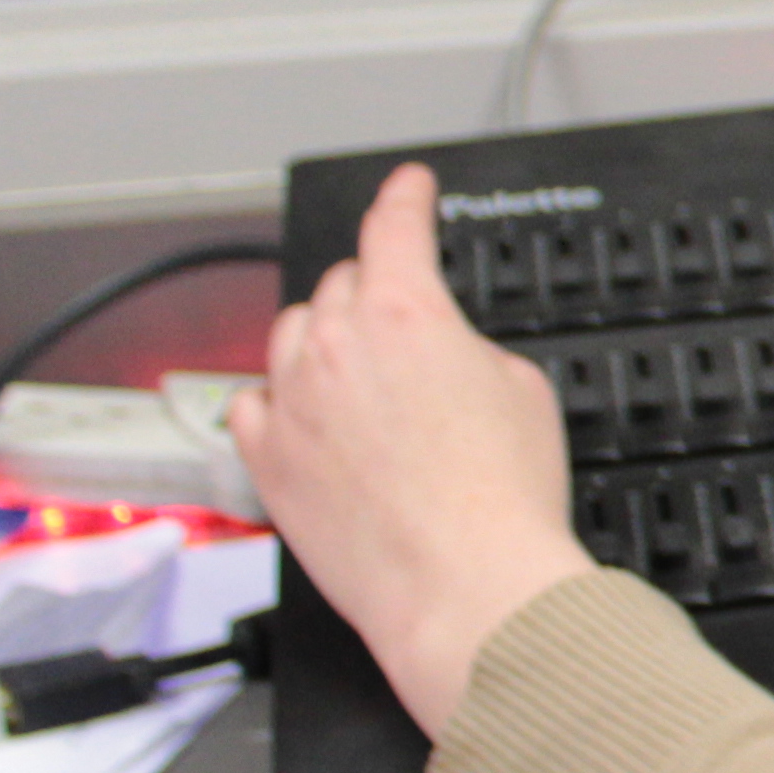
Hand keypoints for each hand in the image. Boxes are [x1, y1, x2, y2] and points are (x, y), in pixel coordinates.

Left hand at [229, 163, 591, 737]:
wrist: (467, 586)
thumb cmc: (502, 501)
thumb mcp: (522, 389)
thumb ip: (467, 347)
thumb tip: (440, 356)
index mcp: (408, 314)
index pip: (395, 226)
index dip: (404, 196)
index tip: (406, 186)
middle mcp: (337, 348)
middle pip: (341, 283)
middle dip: (373, 288)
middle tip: (404, 320)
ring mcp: (292, 403)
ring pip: (291, 335)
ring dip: (323, 339)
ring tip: (359, 376)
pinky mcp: (266, 460)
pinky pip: (250, 402)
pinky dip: (276, 398)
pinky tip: (304, 415)